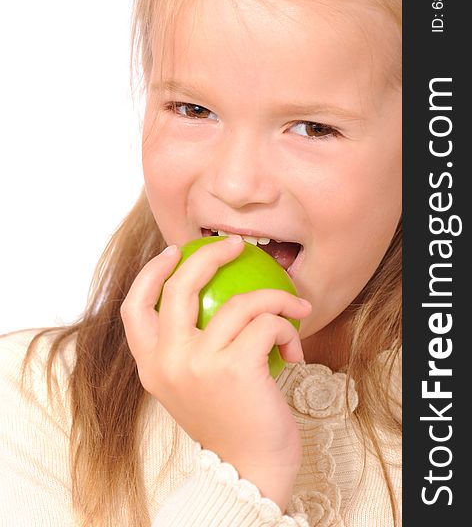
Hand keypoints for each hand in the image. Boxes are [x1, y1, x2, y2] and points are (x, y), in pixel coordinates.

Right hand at [121, 236, 311, 510]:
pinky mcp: (233, 368)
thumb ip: (189, 349)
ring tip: (294, 308)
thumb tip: (210, 298)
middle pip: (179, 287)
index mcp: (150, 366)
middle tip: (235, 246)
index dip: (151, 273)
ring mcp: (197, 364)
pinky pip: (265, 323)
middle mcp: (166, 363)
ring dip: (275, 299)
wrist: (250, 471)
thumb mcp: (193, 386)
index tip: (174, 253)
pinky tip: (294, 345)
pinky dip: (286, 325)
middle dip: (210, 256)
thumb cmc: (230, 422)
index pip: (134, 308)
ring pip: (239, 303)